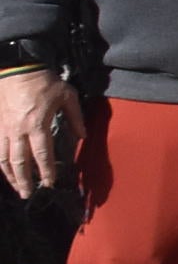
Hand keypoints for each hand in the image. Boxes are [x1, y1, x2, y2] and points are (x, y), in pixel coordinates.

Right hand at [0, 66, 81, 198]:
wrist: (17, 69)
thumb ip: (76, 117)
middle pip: (20, 162)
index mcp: (38, 124)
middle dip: (25, 180)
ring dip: (10, 176)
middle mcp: (18, 131)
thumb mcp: (67, 96)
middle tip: (29, 194)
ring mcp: (4, 129)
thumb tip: (83, 136)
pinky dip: (0, 163)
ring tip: (17, 188)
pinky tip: (5, 171)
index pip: (42, 154)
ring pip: (4, 159)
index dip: (46, 171)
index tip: (49, 183)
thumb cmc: (44, 82)